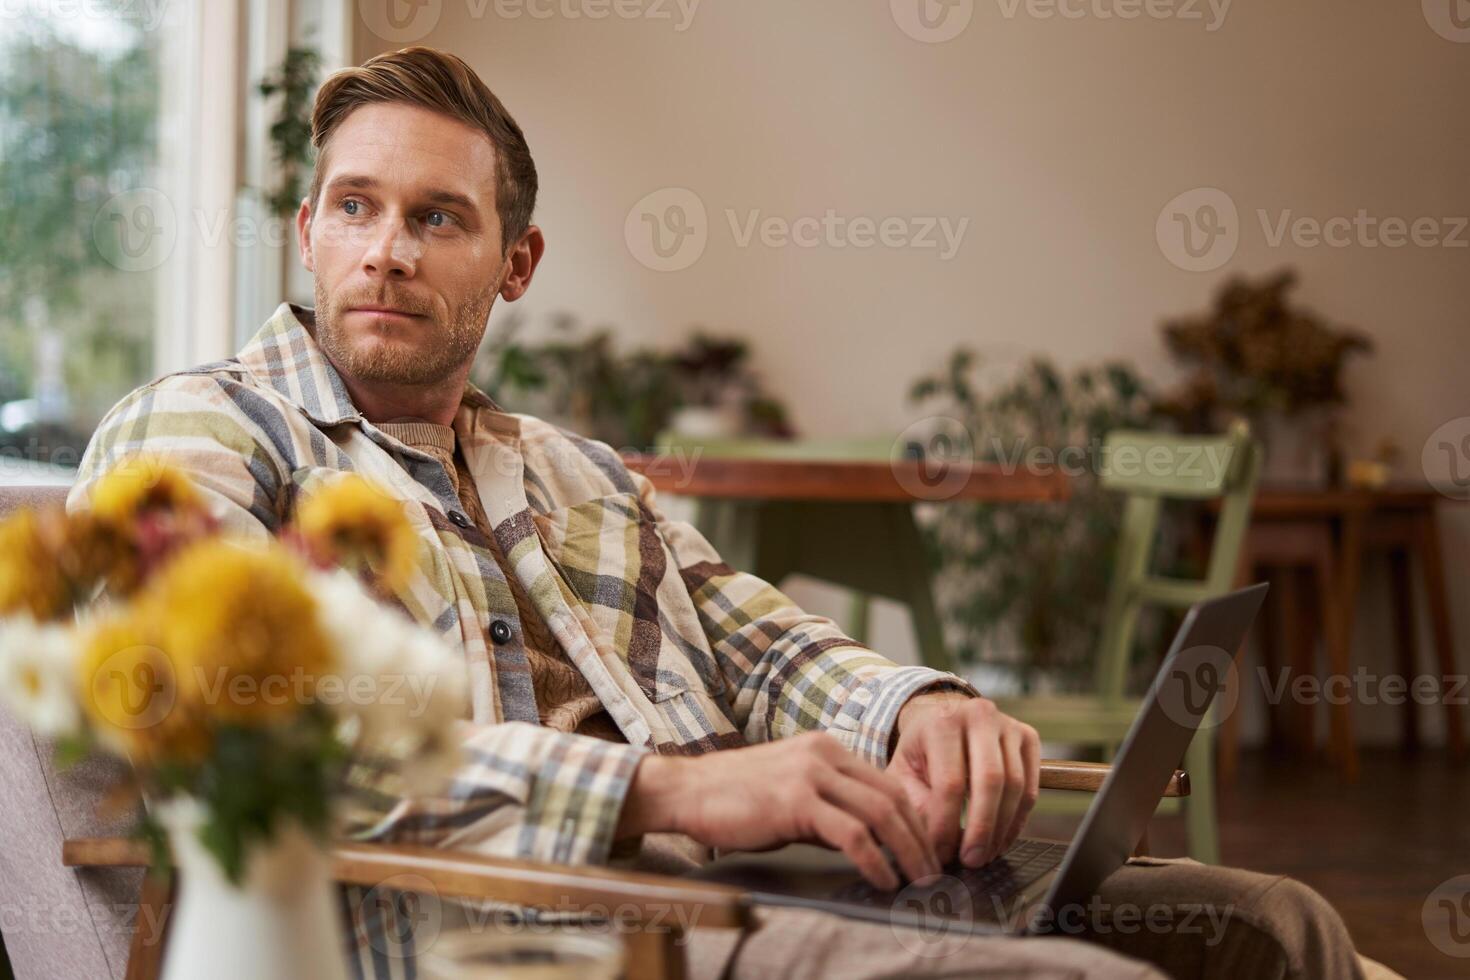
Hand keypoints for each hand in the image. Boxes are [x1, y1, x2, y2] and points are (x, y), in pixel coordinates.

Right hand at [616, 732, 940, 889]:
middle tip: (934, 871)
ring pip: (881, 812)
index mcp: (826, 748)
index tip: (925, 850)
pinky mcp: (796, 800)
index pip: (886, 782)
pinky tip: (883, 879)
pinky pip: (852, 834)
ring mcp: (810, 773)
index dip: (913, 818)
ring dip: (907, 851)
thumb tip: (870, 842)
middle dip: (920, 838)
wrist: (687, 791)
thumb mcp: (792, 792)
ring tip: (918, 881)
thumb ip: (830, 808)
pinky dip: (875, 860)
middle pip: (892, 796)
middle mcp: (824, 753)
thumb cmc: (735, 798)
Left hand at [888, 692, 1039, 868]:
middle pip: (990, 781)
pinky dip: (1018, 821)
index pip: (950, 782)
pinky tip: (1000, 839)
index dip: (948, 825)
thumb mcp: (903, 772)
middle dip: (981, 830)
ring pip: (1014, 786)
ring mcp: (1008, 725)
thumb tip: (934, 843)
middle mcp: (979, 715)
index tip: (941, 854)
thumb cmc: (920, 751)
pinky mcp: (1028, 737)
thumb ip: (914, 803)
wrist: (942, 717)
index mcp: (942, 721)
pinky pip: (1029, 788)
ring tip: (984, 854)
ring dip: (1001, 829)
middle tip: (970, 861)